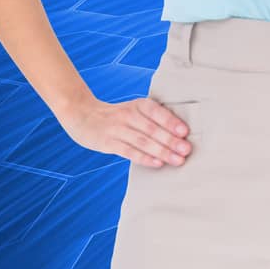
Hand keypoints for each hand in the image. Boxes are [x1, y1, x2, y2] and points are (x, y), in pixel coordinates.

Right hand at [58, 92, 191, 167]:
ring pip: (143, 142)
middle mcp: (128, 115)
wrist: (82, 115)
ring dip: (162, 151)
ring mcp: (117, 129)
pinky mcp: (108, 143)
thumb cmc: (117, 115)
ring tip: (178, 160)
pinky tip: (157, 164)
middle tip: (187, 150)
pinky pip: (128, 152)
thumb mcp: (133, 109)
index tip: (185, 132)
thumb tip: (180, 133)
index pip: (157, 112)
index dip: (171, 122)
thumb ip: (152, 118)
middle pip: (152, 129)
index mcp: (138, 105)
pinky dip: (144, 158)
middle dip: (171, 141)